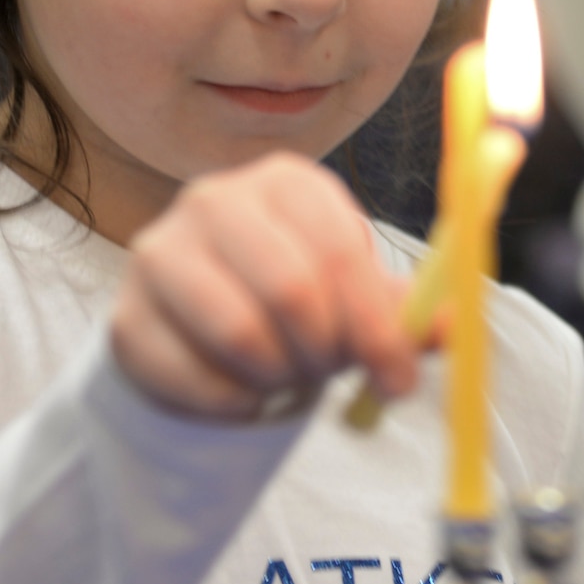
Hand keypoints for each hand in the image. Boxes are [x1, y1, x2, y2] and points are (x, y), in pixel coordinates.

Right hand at [110, 153, 420, 419]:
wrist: (202, 330)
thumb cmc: (299, 301)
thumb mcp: (358, 297)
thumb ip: (408, 311)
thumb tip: (456, 328)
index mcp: (287, 180)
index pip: (339, 250)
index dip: (376, 324)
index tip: (398, 379)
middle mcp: (216, 199)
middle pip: (290, 288)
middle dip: (326, 352)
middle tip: (332, 378)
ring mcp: (160, 251)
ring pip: (240, 334)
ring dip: (280, 376)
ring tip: (286, 375)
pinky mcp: (127, 315)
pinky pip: (195, 379)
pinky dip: (234, 403)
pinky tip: (240, 389)